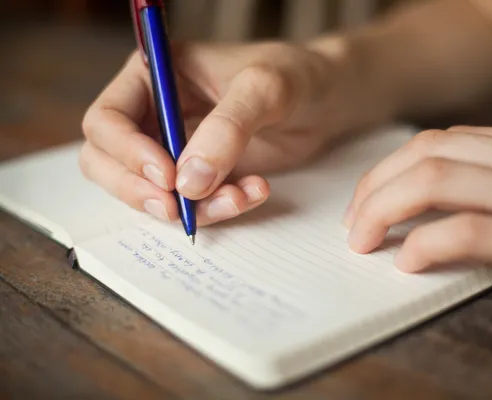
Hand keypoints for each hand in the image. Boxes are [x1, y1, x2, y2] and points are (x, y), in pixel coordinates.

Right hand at [80, 40, 350, 225]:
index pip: (107, 119)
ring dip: (187, 207)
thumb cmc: (294, 75)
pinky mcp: (200, 174)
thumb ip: (226, 129)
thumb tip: (188, 183)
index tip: (166, 176)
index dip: (126, 152)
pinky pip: (190, 203)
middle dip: (139, 191)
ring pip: (149, 191)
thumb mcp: (263, 89)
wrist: (325, 99)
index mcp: (152, 76)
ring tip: (237, 198)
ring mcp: (175, 147)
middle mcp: (154, 114)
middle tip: (177, 208)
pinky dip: (216, 208)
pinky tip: (253, 192)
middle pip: (108, 162)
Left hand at [344, 125, 491, 305]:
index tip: (370, 197)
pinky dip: (428, 242)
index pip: (443, 142)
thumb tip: (452, 196)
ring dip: (385, 209)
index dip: (393, 168)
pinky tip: (408, 260)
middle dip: (376, 186)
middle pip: (428, 155)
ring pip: (437, 181)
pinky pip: (471, 230)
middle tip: (355, 222)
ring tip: (364, 240)